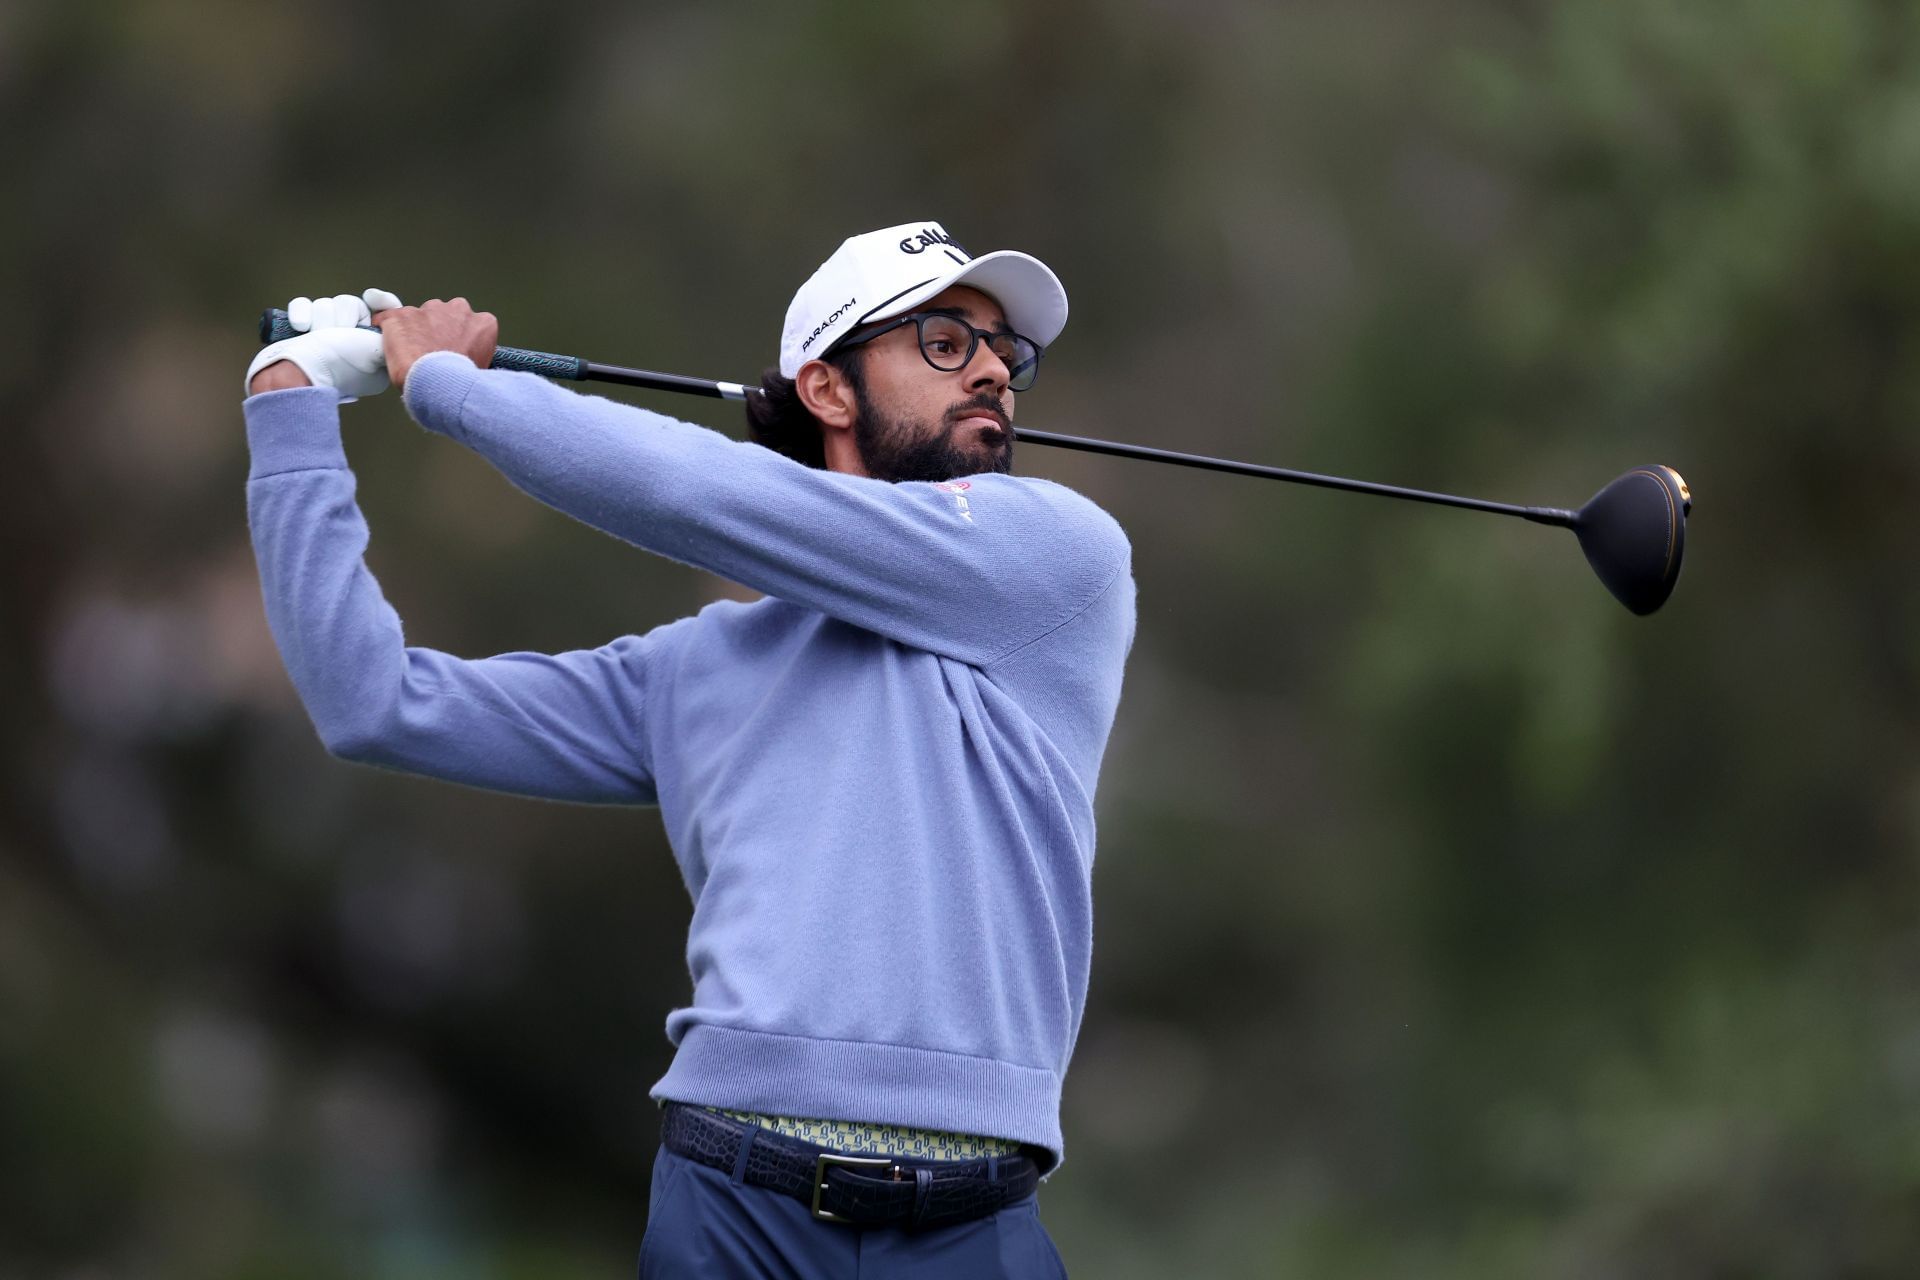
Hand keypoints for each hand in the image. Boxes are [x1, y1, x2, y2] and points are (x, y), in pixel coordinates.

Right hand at [245, 288, 403, 399]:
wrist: (304, 374)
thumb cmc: (343, 365)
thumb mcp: (378, 357)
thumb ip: (385, 340)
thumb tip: (387, 332)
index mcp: (369, 342)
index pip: (380, 312)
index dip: (381, 301)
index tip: (373, 298)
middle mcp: (347, 335)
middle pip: (349, 304)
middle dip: (344, 316)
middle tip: (340, 332)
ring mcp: (322, 330)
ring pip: (326, 304)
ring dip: (322, 320)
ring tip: (318, 336)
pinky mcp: (300, 327)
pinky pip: (302, 305)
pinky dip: (301, 313)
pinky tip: (302, 327)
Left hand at [369, 297, 497, 388]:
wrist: (436, 384)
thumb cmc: (460, 382)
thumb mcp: (481, 366)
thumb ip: (473, 352)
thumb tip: (463, 359)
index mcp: (482, 322)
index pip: (470, 323)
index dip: (459, 337)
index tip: (452, 349)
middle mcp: (458, 309)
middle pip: (444, 314)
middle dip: (437, 328)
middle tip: (431, 351)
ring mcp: (428, 310)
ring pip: (418, 315)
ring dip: (414, 329)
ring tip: (411, 353)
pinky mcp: (401, 315)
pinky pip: (387, 318)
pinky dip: (387, 330)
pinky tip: (388, 345)